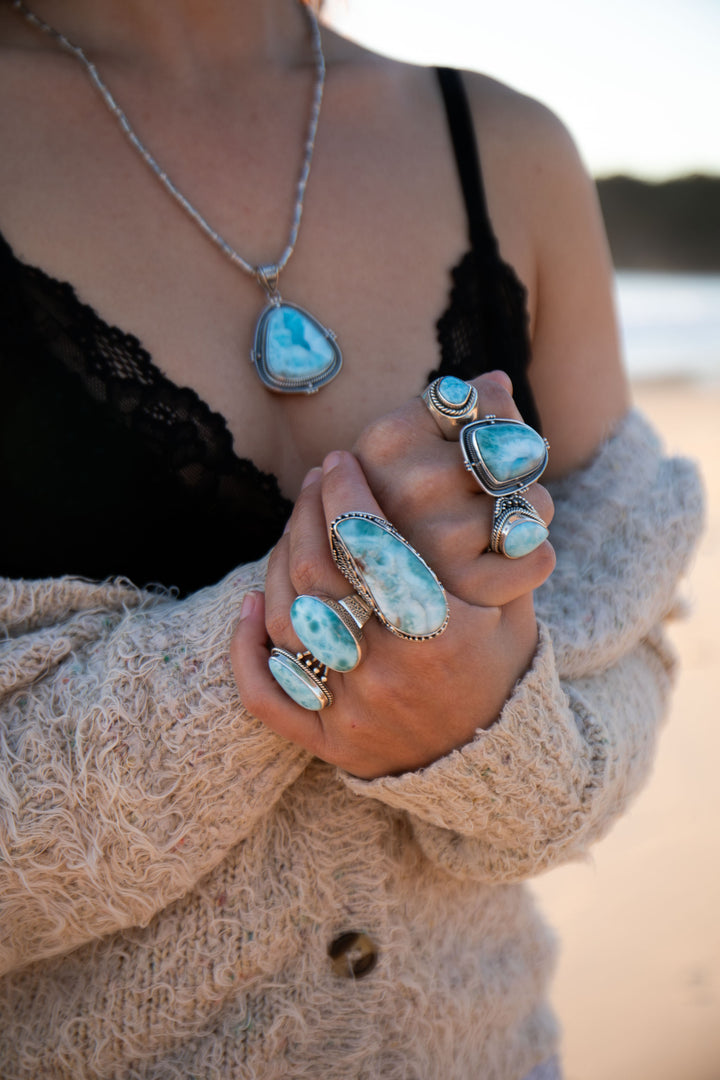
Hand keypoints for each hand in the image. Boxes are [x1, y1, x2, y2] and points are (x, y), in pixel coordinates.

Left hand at [232, 377, 553, 778]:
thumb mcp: (513, 605)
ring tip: (291, 529)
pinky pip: (266, 694)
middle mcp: (389, 672)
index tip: (339, 462)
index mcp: (439, 633)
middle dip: (307, 514)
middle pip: (317, 575)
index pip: (371, 546)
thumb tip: (492, 464)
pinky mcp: (327, 741)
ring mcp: (353, 711)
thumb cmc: (503, 669)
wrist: (496, 764)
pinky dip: (247, 648)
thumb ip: (492, 543)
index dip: (347, 495)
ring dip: (276, 564)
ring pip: (285, 622)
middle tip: (312, 481)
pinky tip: (246, 606)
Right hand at [351, 371, 554, 607]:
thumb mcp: (401, 457)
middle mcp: (408, 484)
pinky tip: (496, 568)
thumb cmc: (398, 519)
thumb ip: (449, 411)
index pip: (488, 402)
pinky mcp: (466, 588)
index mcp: (387, 439)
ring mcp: (435, 538)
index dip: (494, 423)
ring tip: (486, 539)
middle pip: (518, 450)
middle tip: (482, 500)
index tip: (470, 448)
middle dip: (514, 474)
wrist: (381, 613)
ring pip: (537, 505)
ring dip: (525, 521)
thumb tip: (497, 383)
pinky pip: (542, 557)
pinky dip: (530, 564)